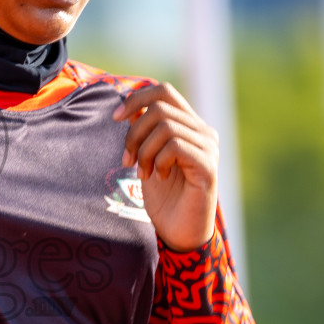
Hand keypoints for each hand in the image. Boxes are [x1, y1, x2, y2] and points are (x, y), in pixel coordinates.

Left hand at [113, 83, 218, 251]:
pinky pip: (175, 146)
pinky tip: (159, 178)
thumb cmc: (164, 198)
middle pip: (160, 108)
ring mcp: (209, 147)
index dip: (136, 98)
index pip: (164, 92)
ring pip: (166, 127)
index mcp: (189, 126)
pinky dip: (159, 161)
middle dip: (134, 133)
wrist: (179, 232)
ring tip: (144, 173)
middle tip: (127, 160)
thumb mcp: (147, 158)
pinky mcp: (208, 166)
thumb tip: (128, 108)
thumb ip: (143, 132)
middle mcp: (203, 132)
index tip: (114, 118)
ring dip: (145, 151)